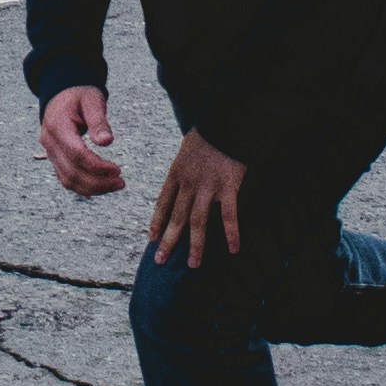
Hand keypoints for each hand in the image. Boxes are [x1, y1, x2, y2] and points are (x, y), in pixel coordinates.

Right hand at [38, 85, 123, 199]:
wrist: (61, 96)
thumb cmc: (79, 96)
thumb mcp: (92, 100)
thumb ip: (99, 121)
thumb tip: (107, 142)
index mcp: (57, 126)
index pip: (76, 154)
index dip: (97, 166)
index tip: (117, 169)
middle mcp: (50, 143)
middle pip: (72, 172)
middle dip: (98, 181)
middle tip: (121, 182)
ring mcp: (50, 153)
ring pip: (68, 180)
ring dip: (93, 188)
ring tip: (115, 185)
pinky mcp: (55, 160)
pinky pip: (67, 179)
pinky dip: (85, 187)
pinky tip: (103, 185)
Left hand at [146, 134, 249, 267]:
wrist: (225, 121)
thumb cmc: (208, 134)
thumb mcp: (187, 150)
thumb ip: (184, 169)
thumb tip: (183, 182)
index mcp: (176, 173)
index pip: (162, 203)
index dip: (156, 222)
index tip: (151, 239)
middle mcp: (188, 183)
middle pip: (176, 218)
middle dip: (168, 242)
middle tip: (161, 261)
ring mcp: (208, 187)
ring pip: (198, 222)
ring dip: (195, 245)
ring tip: (193, 264)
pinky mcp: (228, 187)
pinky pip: (228, 215)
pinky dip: (231, 233)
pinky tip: (233, 249)